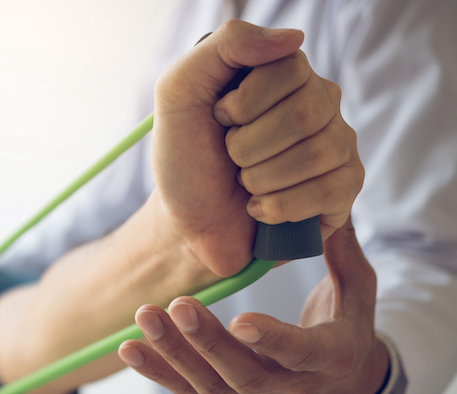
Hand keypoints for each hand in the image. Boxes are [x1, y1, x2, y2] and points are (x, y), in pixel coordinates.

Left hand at [118, 217, 388, 393]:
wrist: (341, 387)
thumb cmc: (350, 329)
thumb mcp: (360, 294)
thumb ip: (345, 255)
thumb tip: (334, 211)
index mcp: (328, 357)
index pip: (299, 353)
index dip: (272, 340)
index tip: (241, 318)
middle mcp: (288, 384)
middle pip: (243, 371)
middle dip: (207, 341)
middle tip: (178, 304)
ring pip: (209, 384)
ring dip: (173, 353)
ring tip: (144, 317)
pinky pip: (190, 390)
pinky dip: (158, 372)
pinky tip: (131, 349)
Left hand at [152, 20, 361, 276]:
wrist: (187, 225)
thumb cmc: (185, 160)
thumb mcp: (179, 93)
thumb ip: (225, 46)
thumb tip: (294, 38)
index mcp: (281, 74)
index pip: (290, 68)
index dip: (245, 103)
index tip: (219, 120)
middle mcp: (317, 103)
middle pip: (306, 112)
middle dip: (248, 146)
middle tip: (231, 158)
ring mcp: (337, 144)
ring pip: (320, 153)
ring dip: (261, 179)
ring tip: (244, 184)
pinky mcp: (344, 188)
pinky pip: (332, 190)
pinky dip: (281, 207)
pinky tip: (261, 209)